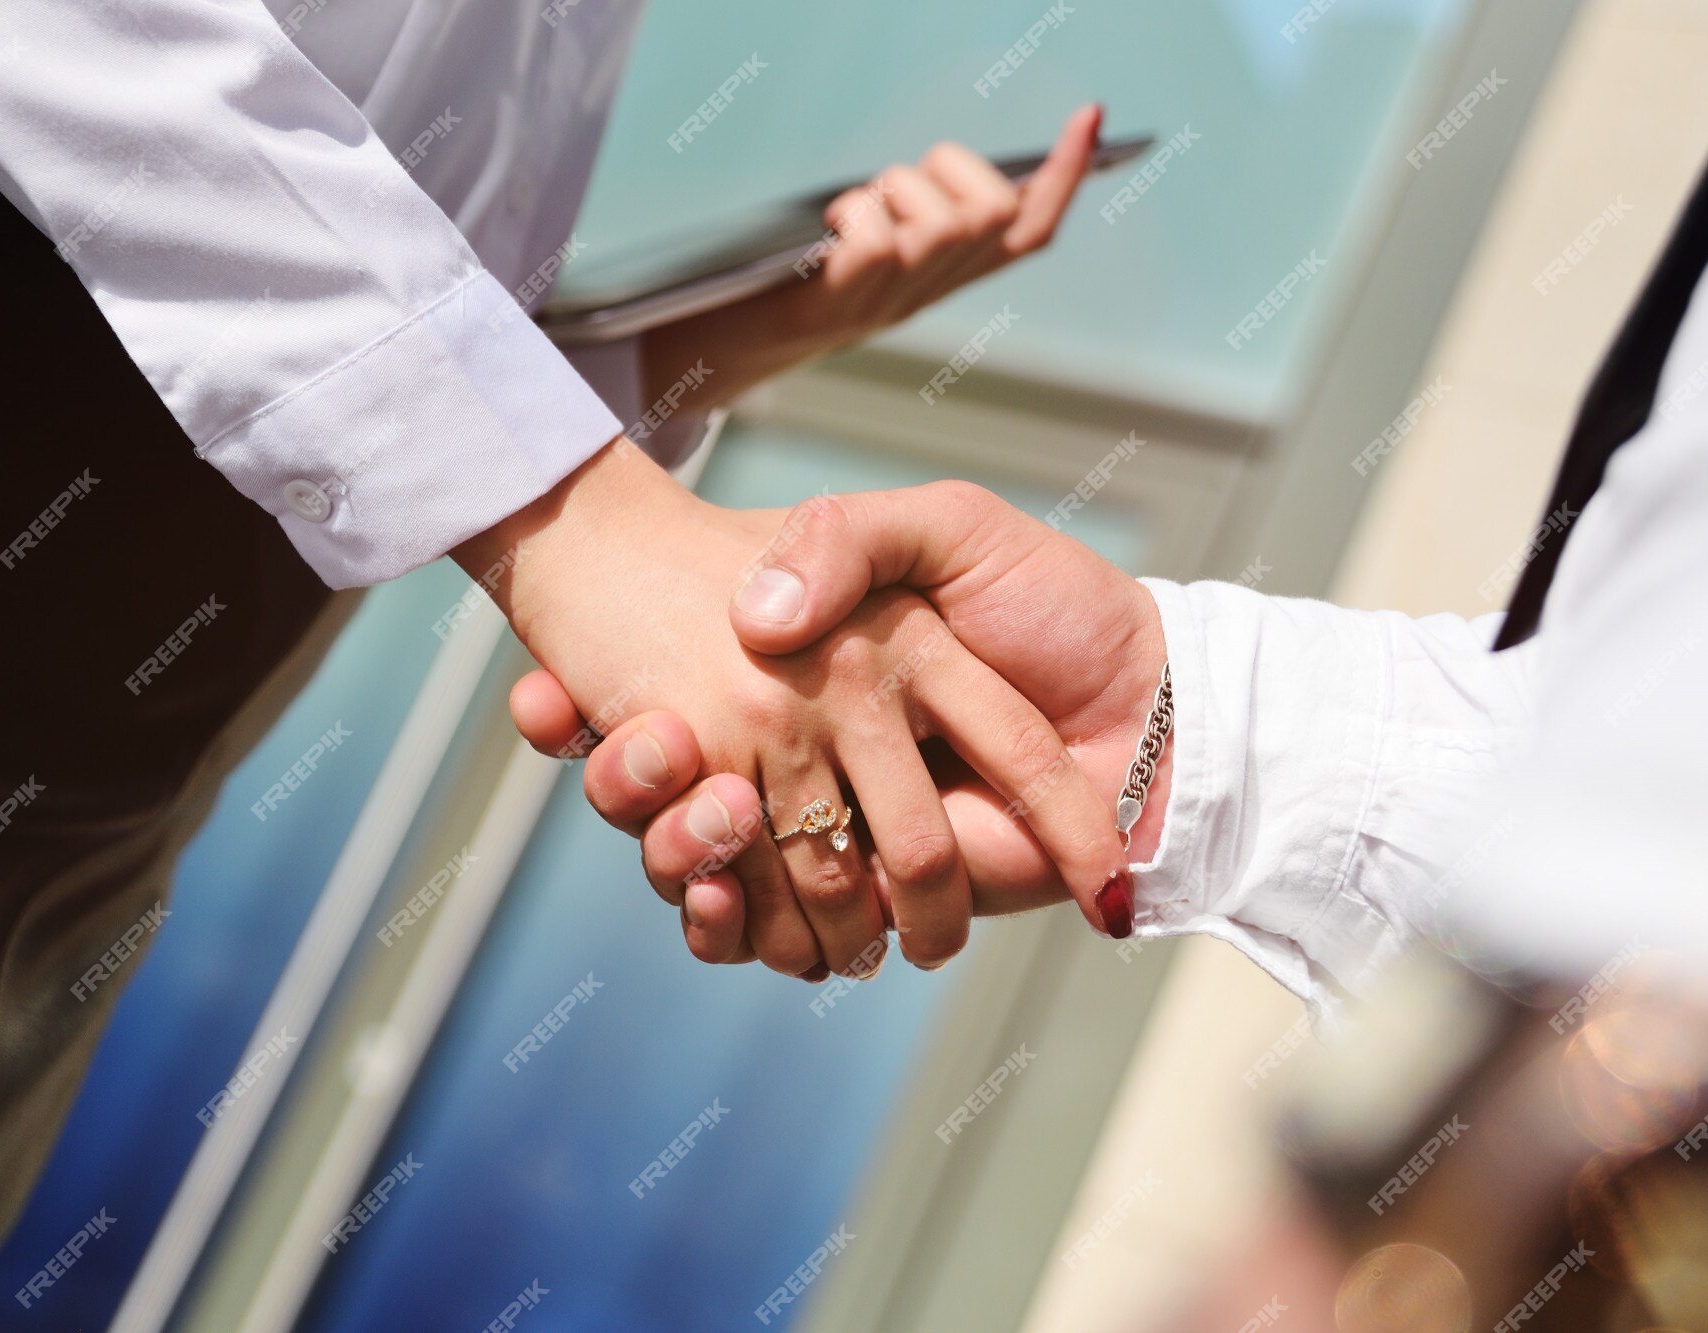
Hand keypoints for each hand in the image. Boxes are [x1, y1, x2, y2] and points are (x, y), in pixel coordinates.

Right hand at [456, 445, 1128, 977]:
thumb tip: (757, 619)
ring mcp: (843, 822)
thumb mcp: (946, 529)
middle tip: (616, 749)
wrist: (1159, 709)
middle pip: (676, 786)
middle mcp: (818, 747)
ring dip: (671, 855)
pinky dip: (734, 928)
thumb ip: (850, 542)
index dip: (611, 707)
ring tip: (667, 818)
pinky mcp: (879, 895)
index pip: (681, 696)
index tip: (547, 699)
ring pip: (716, 861)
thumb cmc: (1059, 607)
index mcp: (817, 663)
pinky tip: (709, 899)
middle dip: (631, 787)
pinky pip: (775, 928)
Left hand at [636, 105, 1103, 408]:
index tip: (1090, 115)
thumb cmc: (790, 280)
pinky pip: (879, 240)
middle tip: (894, 182)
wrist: (721, 345)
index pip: (1029, 231)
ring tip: (849, 209)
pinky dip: (855, 214)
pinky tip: (825, 229)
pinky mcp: (843, 300)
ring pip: (947, 224)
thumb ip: (914, 214)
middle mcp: (925, 293)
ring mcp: (889, 301)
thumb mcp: (868, 244)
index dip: (1066, 176)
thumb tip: (951, 169)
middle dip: (953, 170)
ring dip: (897, 189)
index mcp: (939, 278)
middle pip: (995, 216)